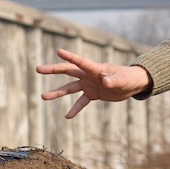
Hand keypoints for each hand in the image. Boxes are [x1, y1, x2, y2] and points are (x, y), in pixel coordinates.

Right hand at [36, 49, 152, 118]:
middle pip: (67, 71)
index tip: (58, 51)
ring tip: (43, 97)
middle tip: (38, 69)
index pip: (80, 61)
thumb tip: (105, 81)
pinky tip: (67, 117)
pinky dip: (74, 109)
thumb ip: (113, 80)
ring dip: (57, 92)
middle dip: (53, 70)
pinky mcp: (92, 94)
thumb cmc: (127, 77)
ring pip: (69, 87)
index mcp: (95, 68)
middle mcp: (88, 75)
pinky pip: (80, 102)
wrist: (131, 84)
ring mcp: (88, 84)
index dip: (70, 57)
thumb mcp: (121, 79)